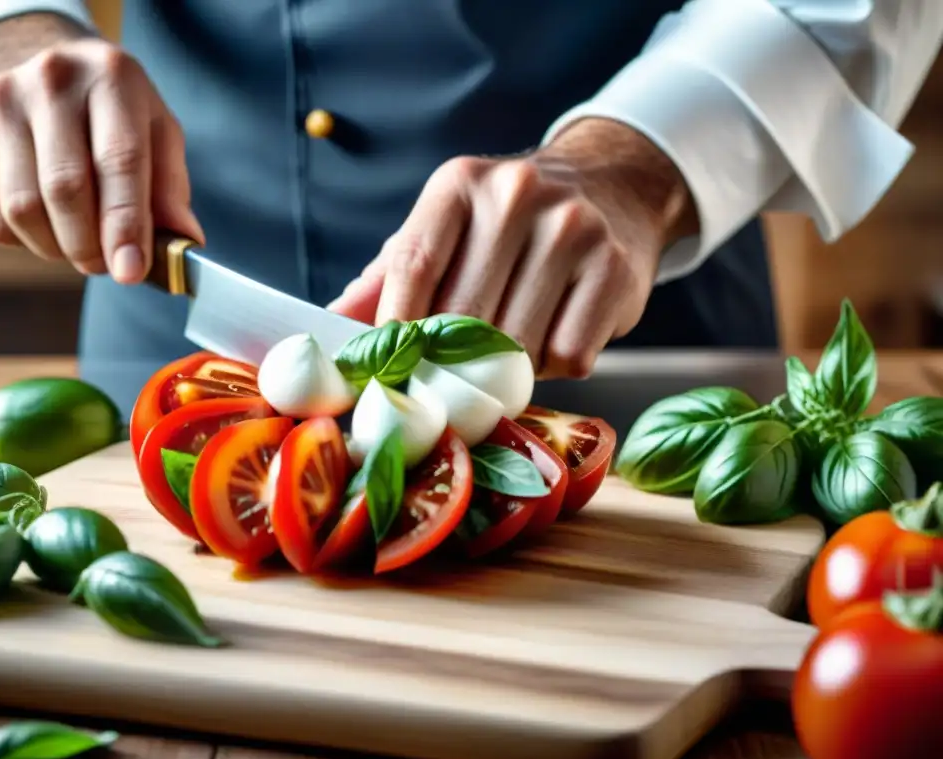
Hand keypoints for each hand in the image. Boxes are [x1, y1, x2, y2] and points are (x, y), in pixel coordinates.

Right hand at [0, 36, 203, 281]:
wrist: (52, 75)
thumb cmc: (117, 116)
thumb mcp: (159, 137)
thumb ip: (171, 191)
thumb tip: (184, 243)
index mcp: (113, 79)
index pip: (119, 160)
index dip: (125, 224)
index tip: (131, 271)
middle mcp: (51, 80)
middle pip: (66, 190)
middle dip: (91, 246)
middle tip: (109, 264)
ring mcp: (0, 103)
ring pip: (24, 209)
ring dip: (59, 248)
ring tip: (81, 243)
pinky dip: (26, 241)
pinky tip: (48, 224)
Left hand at [329, 118, 696, 378]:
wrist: (613, 187)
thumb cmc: (510, 224)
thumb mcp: (447, 229)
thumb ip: (389, 276)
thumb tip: (328, 324)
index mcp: (460, 185)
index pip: (414, 266)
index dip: (395, 329)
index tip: (387, 373)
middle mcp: (516, 195)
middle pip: (464, 316)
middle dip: (449, 364)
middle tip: (444, 388)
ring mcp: (572, 229)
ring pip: (517, 345)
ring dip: (506, 370)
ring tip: (507, 353)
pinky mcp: (615, 269)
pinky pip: (569, 354)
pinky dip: (555, 365)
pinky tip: (554, 335)